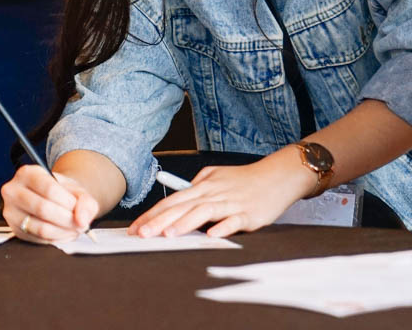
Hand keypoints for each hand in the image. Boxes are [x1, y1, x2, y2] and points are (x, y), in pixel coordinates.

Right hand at [1, 165, 97, 243]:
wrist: (51, 198)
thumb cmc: (61, 192)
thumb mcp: (76, 189)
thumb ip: (84, 201)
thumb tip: (82, 219)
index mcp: (27, 173)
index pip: (49, 189)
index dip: (67, 202)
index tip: (78, 207)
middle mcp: (13, 191)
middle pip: (43, 209)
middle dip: (67, 219)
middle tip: (80, 223)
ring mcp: (11, 212)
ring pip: (40, 228)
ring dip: (63, 231)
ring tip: (74, 228)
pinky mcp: (15, 230)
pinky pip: (38, 240)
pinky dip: (56, 239)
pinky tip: (64, 233)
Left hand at [128, 151, 315, 238]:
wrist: (277, 176)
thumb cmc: (245, 180)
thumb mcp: (217, 176)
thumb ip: (197, 185)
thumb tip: (179, 197)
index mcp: (203, 186)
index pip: (172, 200)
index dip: (152, 214)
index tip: (135, 228)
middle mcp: (213, 193)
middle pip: (182, 206)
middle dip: (159, 221)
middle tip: (141, 234)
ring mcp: (231, 203)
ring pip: (203, 212)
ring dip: (185, 223)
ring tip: (167, 234)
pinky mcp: (248, 214)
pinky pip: (233, 220)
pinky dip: (222, 227)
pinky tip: (211, 234)